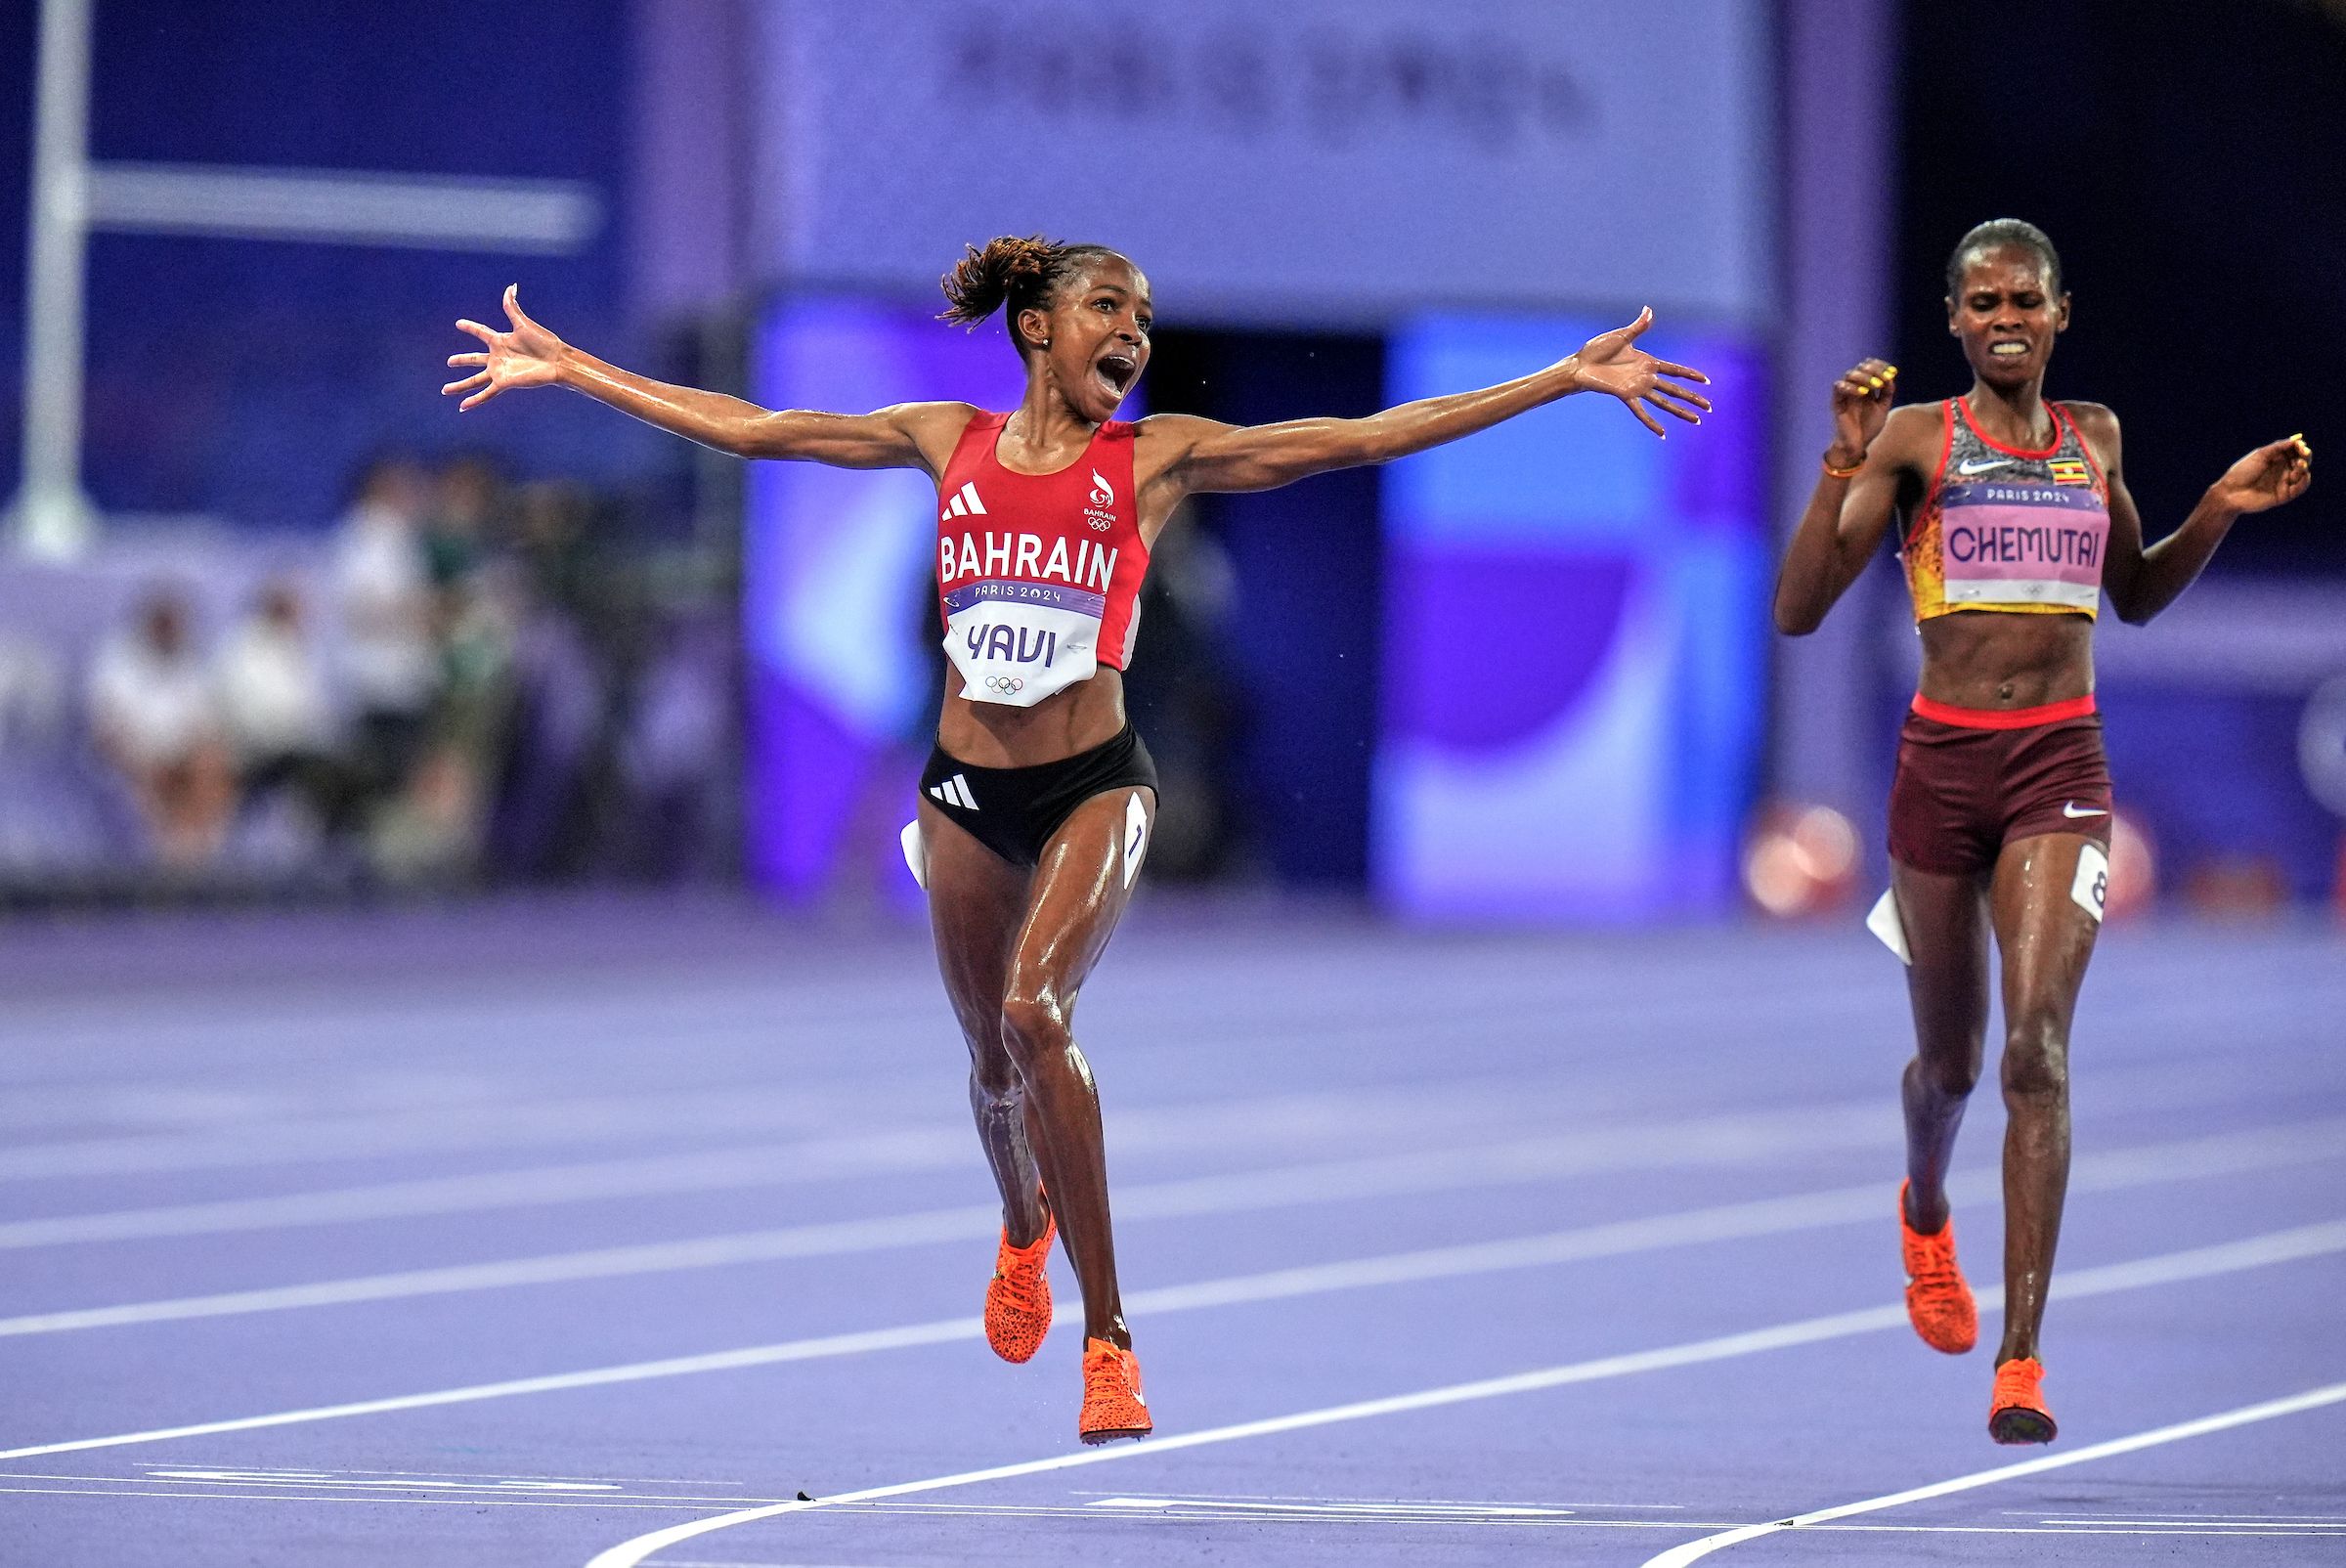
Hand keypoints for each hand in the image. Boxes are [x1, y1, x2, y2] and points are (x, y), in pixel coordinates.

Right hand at [443, 285, 568, 410]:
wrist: (556, 361)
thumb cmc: (544, 342)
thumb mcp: (524, 323)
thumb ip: (512, 307)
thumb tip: (511, 287)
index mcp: (501, 340)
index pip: (480, 332)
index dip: (470, 327)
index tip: (459, 323)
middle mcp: (498, 357)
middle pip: (474, 359)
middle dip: (462, 360)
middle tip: (449, 361)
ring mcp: (499, 371)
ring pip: (474, 380)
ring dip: (459, 386)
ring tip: (444, 390)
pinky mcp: (504, 383)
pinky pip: (486, 393)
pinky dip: (474, 401)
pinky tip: (462, 407)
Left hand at [1567, 308, 1711, 436]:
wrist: (1580, 364)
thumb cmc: (1597, 350)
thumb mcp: (1621, 336)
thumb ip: (1638, 327)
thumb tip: (1649, 309)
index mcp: (1648, 362)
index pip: (1675, 370)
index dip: (1691, 375)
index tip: (1706, 381)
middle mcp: (1646, 377)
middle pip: (1675, 390)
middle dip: (1692, 398)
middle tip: (1709, 407)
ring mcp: (1637, 388)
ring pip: (1664, 402)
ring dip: (1680, 412)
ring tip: (1696, 421)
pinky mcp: (1626, 395)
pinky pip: (1641, 412)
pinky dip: (1651, 423)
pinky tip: (1663, 434)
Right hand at [1827, 357, 1896, 466]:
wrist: (1857, 445)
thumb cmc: (1869, 427)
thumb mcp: (1883, 408)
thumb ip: (1887, 392)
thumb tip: (1891, 377)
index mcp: (1865, 387)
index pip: (1870, 367)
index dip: (1881, 366)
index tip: (1893, 371)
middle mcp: (1854, 387)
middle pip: (1860, 367)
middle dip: (1874, 370)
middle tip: (1884, 378)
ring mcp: (1845, 394)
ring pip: (1849, 374)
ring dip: (1864, 377)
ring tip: (1876, 385)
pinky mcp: (1836, 403)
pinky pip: (1838, 387)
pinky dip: (1851, 387)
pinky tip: (1862, 393)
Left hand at [2208, 433, 2312, 514]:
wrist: (2230, 492)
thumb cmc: (2242, 471)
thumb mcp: (2261, 455)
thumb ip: (2279, 447)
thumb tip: (2299, 438)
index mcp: (2277, 459)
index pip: (2294, 451)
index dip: (2300, 447)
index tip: (2300, 445)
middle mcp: (2282, 470)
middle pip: (2302, 461)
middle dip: (2305, 455)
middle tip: (2304, 452)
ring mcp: (2284, 482)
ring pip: (2302, 473)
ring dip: (2304, 467)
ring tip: (2299, 464)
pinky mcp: (2285, 495)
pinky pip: (2300, 488)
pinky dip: (2304, 481)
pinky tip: (2304, 475)